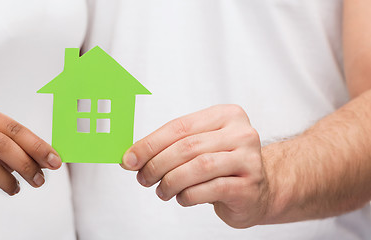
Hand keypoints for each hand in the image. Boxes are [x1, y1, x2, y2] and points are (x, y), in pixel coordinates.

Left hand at [122, 104, 268, 227]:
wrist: (259, 190)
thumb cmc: (222, 166)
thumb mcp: (198, 147)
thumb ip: (169, 147)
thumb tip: (131, 156)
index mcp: (226, 115)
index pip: (179, 127)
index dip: (149, 144)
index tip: (129, 159)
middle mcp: (242, 134)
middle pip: (187, 146)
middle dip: (157, 164)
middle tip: (143, 178)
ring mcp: (249, 160)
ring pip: (198, 167)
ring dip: (171, 181)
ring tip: (162, 191)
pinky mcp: (249, 186)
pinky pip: (210, 189)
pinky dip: (188, 195)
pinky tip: (182, 198)